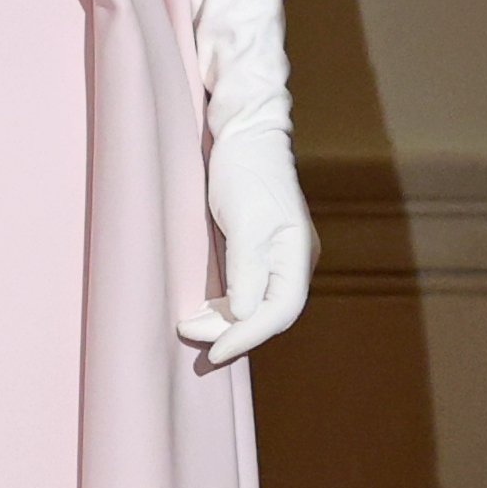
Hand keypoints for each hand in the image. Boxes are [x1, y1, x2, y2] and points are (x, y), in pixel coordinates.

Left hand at [179, 122, 316, 366]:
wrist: (245, 134)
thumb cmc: (245, 172)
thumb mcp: (244, 222)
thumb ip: (247, 270)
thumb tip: (246, 313)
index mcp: (297, 256)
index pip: (278, 312)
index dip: (247, 336)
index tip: (214, 353)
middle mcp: (294, 261)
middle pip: (268, 313)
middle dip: (231, 331)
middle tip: (189, 335)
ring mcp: (279, 256)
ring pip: (256, 304)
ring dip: (225, 320)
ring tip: (190, 327)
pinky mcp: (261, 250)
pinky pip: (248, 289)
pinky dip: (226, 304)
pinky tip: (204, 309)